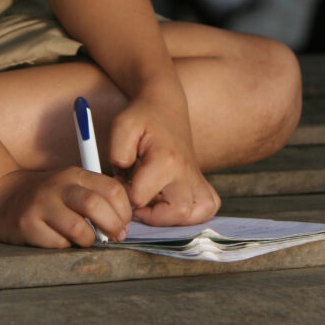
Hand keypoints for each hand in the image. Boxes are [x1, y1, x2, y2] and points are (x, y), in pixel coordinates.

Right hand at [0, 167, 131, 248]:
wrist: (1, 196)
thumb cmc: (47, 197)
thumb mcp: (71, 186)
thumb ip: (97, 198)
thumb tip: (124, 224)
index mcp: (75, 175)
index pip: (112, 190)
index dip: (124, 212)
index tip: (123, 225)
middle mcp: (59, 186)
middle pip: (96, 206)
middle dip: (112, 228)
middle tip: (112, 238)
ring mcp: (42, 205)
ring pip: (79, 229)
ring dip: (88, 241)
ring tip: (84, 240)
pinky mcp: (28, 225)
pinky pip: (58, 243)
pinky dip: (65, 247)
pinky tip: (59, 240)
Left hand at [108, 86, 220, 226]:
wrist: (164, 105)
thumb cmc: (141, 117)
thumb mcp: (121, 126)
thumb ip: (117, 153)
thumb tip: (122, 181)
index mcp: (165, 159)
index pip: (141, 197)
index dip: (124, 195)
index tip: (121, 182)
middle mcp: (186, 170)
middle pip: (177, 212)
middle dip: (152, 216)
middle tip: (137, 203)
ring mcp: (196, 177)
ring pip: (197, 214)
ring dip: (174, 219)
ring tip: (155, 206)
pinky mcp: (201, 180)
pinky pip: (208, 207)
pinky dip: (194, 214)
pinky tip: (173, 205)